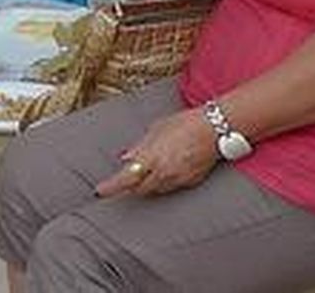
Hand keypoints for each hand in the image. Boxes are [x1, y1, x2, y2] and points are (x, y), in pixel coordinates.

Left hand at [95, 108, 217, 197]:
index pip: (126, 178)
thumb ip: (140, 147)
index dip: (111, 187)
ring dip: (147, 183)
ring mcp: (178, 180)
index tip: (100, 191)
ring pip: (155, 190)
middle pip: (139, 189)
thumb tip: (126, 158)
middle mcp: (164, 173)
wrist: (214, 129)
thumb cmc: (184, 124)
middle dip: (130, 185)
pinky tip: (166, 168)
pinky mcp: (190, 182)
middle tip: (124, 178)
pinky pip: (171, 186)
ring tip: (148, 168)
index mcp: (152, 158)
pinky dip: (163, 181)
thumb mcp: (155, 130)